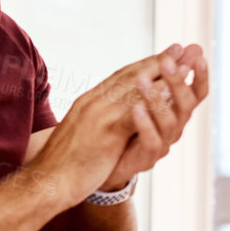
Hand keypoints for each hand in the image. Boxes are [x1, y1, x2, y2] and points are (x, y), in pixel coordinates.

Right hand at [28, 52, 168, 206]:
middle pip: (130, 76)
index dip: (144, 64)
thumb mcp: (82, 130)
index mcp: (89, 101)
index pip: (120, 76)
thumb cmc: (63, 162)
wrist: (45, 182)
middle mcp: (94, 102)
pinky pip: (132, 114)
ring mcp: (99, 116)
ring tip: (184, 64)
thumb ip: (97, 116)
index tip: (164, 54)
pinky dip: (152, 101)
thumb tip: (115, 110)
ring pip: (134, 89)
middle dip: (157, 61)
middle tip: (180, 48)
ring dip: (162, 75)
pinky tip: (169, 94)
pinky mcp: (105, 133)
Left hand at [99, 44, 209, 193]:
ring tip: (142, 80)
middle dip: (177, 81)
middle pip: (186, 104)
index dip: (201, 75)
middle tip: (168, 62)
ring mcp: (163, 142)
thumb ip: (163, 75)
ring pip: (170, 121)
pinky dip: (145, 123)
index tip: (198, 55)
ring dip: (157, 99)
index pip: (197, 92)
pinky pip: (151, 140)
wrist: (108, 161)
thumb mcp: (148, 95)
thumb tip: (183, 46)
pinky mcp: (147, 157)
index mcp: (177, 110)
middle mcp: (175, 126)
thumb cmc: (131, 124)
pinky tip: (135, 108)